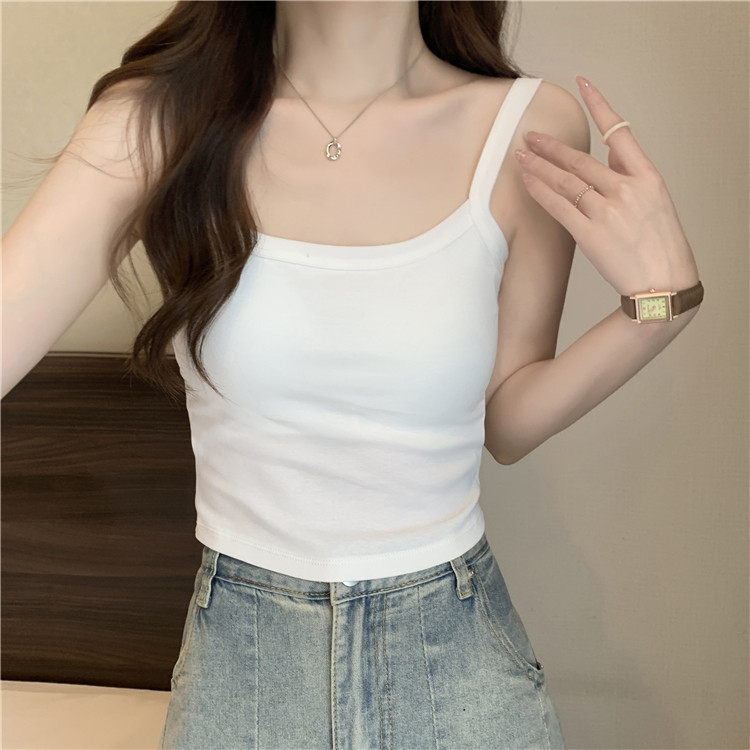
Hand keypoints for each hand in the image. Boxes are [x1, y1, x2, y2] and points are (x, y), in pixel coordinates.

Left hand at [514, 76, 698, 296]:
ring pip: (565, 180)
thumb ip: (630, 176)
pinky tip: (527, 181)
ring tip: (520, 156)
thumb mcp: (656, 202)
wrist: (663, 284)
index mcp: (648, 177)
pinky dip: (540, 191)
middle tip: (530, 135)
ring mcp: (608, 211)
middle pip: (580, 159)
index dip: (600, 104)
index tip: (582, 83)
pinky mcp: (591, 234)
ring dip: (539, 167)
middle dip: (551, 146)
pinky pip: (559, 206)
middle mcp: (627, 189)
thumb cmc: (659, 245)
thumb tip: (603, 158)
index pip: (620, 131)